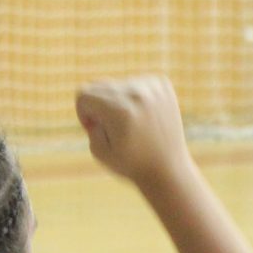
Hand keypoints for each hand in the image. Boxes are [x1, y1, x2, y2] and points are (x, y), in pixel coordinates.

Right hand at [76, 75, 191, 181]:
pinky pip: (135, 83)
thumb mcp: (98, 151)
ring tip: (132, 124)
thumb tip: (96, 102)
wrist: (169, 168)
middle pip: (99, 86)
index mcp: (119, 110)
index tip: (94, 128)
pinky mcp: (162, 84)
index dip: (83, 113)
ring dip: (117, 101)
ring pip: (117, 85)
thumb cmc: (131, 164)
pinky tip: (144, 117)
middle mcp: (136, 94)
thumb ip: (88, 122)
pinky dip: (134, 98)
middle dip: (98, 107)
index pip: (84, 94)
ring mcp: (151, 87)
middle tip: (113, 128)